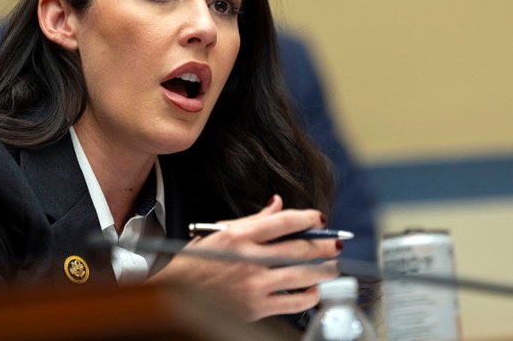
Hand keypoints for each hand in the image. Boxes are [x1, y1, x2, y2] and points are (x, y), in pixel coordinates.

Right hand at [149, 195, 340, 320]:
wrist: (175, 294)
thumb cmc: (197, 261)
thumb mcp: (221, 232)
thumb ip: (253, 219)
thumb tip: (278, 204)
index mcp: (240, 236)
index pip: (284, 222)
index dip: (308, 218)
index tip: (320, 219)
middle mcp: (249, 259)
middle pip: (299, 249)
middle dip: (324, 246)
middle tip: (336, 244)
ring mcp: (253, 286)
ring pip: (301, 276)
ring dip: (322, 271)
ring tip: (332, 268)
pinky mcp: (255, 308)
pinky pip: (292, 303)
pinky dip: (308, 297)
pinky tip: (313, 291)